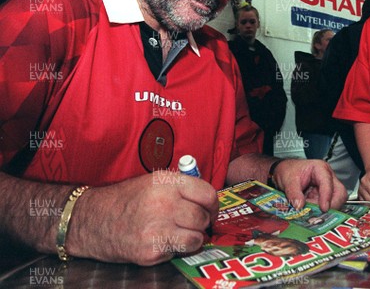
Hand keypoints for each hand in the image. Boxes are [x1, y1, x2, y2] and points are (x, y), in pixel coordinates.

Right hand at [68, 171, 217, 265]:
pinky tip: (163, 242)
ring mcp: (157, 228)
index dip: (213, 205)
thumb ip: (180, 187)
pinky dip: (176, 250)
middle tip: (196, 224)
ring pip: (196, 238)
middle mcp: (163, 203)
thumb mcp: (153, 182)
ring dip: (194, 238)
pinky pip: (179, 252)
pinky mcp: (151, 251)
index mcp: (166, 182)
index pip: (207, 193)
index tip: (210, 210)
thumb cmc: (126, 200)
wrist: (92, 220)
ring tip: (182, 234)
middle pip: (203, 217)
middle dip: (203, 223)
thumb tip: (208, 198)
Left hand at [271, 159, 346, 211]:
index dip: (327, 197)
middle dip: (332, 206)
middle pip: (340, 193)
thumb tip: (299, 206)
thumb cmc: (289, 171)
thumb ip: (293, 193)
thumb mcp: (288, 181)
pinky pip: (328, 207)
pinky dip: (320, 212)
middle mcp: (327, 178)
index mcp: (320, 169)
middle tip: (319, 215)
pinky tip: (311, 212)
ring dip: (325, 210)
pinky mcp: (324, 197)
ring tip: (311, 212)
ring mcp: (327, 188)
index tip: (323, 208)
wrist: (285, 172)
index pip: (328, 183)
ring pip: (336, 202)